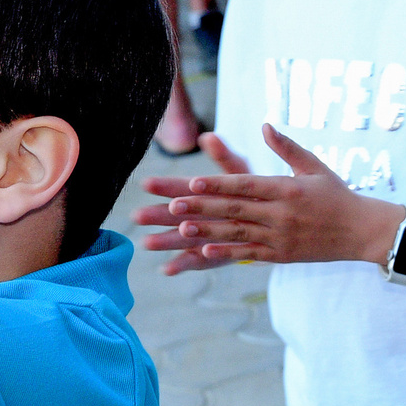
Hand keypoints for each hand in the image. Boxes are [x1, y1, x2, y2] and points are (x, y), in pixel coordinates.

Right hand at [134, 133, 252, 272]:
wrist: (267, 220)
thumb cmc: (251, 192)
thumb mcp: (239, 172)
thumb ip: (224, 157)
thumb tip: (209, 135)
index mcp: (201, 193)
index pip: (180, 188)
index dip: (165, 186)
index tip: (147, 183)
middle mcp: (196, 214)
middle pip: (174, 215)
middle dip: (157, 216)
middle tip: (137, 216)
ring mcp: (200, 236)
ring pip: (179, 239)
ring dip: (164, 241)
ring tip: (147, 243)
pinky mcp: (208, 256)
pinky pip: (195, 261)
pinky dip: (182, 265)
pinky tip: (167, 269)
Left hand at [137, 126, 402, 268]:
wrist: (364, 232)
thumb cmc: (337, 194)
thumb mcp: (314, 166)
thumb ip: (286, 147)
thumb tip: (264, 125)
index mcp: (287, 189)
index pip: (246, 185)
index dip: (218, 184)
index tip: (192, 181)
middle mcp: (281, 214)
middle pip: (234, 209)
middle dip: (201, 206)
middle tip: (171, 204)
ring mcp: (280, 236)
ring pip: (237, 233)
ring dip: (206, 231)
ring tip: (180, 228)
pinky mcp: (281, 255)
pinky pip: (250, 254)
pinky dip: (227, 254)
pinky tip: (205, 252)